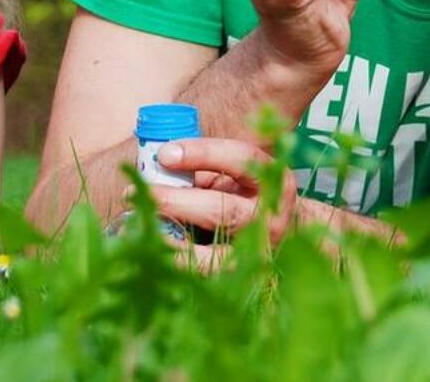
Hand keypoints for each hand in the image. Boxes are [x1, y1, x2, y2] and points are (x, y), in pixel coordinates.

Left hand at [148, 138, 298, 259]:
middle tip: (137, 192)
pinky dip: (177, 263)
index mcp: (274, 180)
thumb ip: (204, 170)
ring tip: (138, 226)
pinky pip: (206, 273)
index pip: (241, 159)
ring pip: (214, 251)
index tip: (164, 153)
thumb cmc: (250, 195)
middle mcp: (271, 217)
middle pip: (223, 210)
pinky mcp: (242, 275)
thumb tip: (156, 166)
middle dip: (176, 201)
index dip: (202, 153)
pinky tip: (151, 251)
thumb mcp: (237, 175)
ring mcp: (259, 252)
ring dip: (171, 239)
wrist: (292, 233)